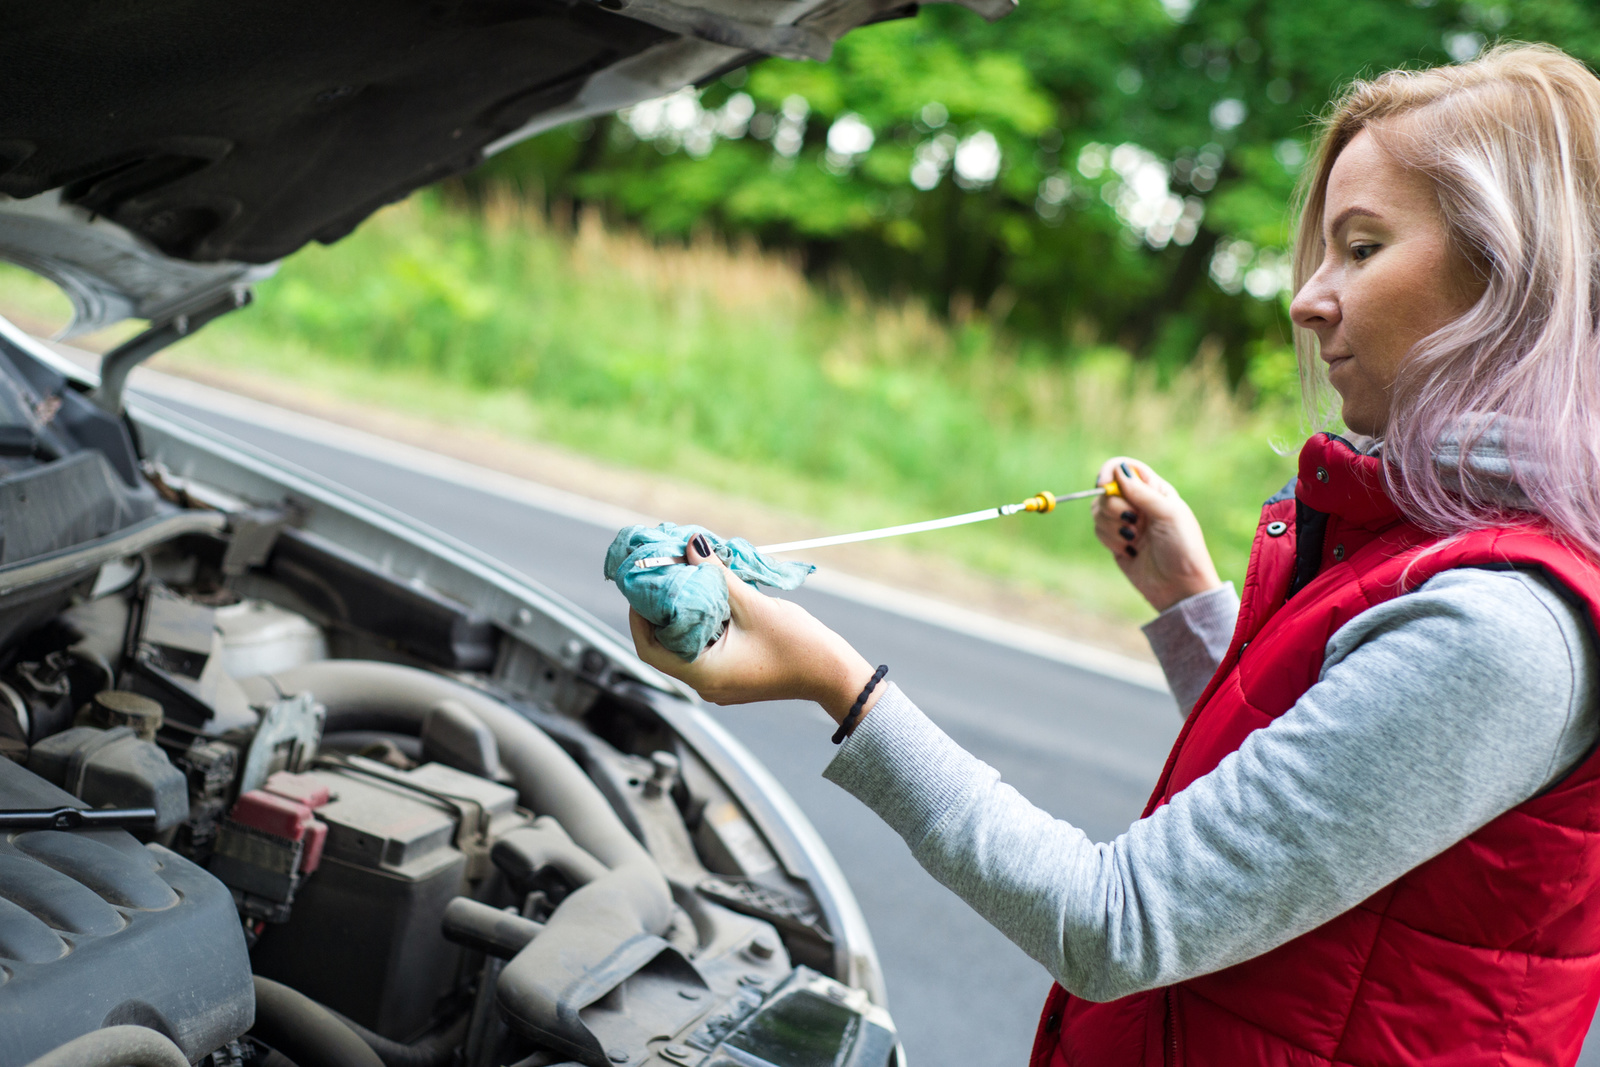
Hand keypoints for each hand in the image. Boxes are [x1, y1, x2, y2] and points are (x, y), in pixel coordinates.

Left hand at [628, 536, 881, 724]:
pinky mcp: (732, 675)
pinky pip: (705, 648)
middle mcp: (705, 684)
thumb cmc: (799, 647)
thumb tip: (692, 545)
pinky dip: (702, 623)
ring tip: (686, 581)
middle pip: (665, 646)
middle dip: (661, 610)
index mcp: (704, 674)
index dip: (638, 616)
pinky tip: (710, 597)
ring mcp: (719, 682)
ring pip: (685, 646)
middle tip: (664, 575)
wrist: (834, 675)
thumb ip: (718, 576)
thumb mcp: (754, 605)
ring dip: (684, 614)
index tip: (642, 586)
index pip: (649, 649)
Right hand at [1092, 458, 1220, 612]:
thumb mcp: (1167, 514)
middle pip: (1106, 491)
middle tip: (1132, 522)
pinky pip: (1099, 531)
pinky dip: (1110, 540)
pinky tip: (1130, 552)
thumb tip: (1118, 470)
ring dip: (1112, 526)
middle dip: (1113, 507)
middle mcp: (1137, 503)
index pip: (1125, 468)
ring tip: (1133, 540)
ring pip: (1098, 512)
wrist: (1179, 586)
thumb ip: (1142, 492)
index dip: (1110, 472)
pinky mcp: (1116, 541)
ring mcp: (1125, 523)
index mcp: (1154, 490)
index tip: (1104, 486)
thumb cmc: (1182, 547)